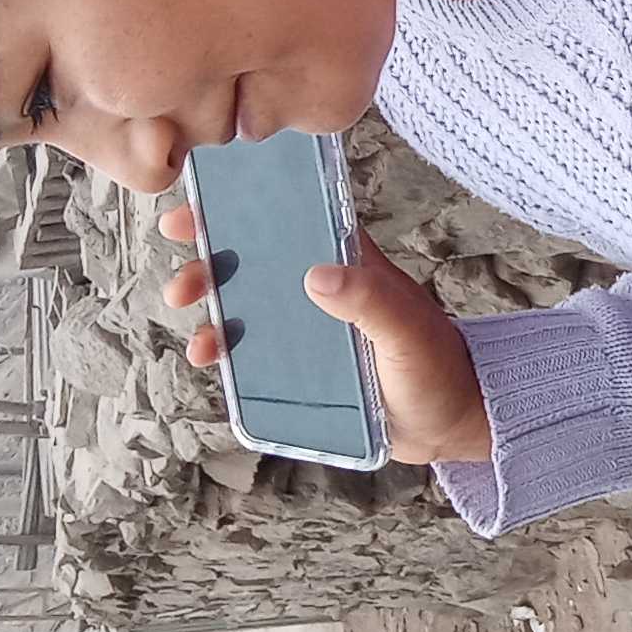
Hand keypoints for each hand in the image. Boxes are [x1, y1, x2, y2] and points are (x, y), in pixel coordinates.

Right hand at [167, 198, 492, 463]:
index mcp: (349, 264)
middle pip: (254, 262)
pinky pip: (253, 354)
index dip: (242, 208)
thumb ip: (370, 301)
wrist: (451, 424)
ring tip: (190, 324)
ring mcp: (310, 328)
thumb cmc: (439, 366)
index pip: (290, 222)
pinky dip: (225, 351)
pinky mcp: (303, 368)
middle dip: (209, 262)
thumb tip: (317, 275)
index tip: (197, 207)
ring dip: (210, 307)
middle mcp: (323, 289)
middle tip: (181, 281)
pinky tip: (209, 359)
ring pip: (246, 306)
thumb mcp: (406, 331)